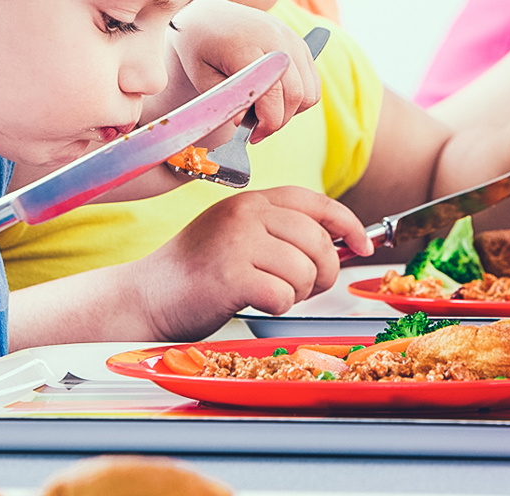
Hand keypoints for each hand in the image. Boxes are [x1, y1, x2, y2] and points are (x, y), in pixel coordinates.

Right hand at [131, 187, 371, 339]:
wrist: (146, 297)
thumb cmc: (196, 273)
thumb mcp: (238, 236)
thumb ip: (281, 233)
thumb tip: (340, 245)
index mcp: (251, 201)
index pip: (315, 202)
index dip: (348, 224)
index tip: (363, 244)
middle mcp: (245, 213)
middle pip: (318, 241)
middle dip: (323, 273)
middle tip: (305, 288)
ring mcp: (237, 242)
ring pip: (305, 270)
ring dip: (298, 293)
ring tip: (272, 294)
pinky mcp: (230, 275)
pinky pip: (283, 295)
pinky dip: (277, 307)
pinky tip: (255, 303)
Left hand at [160, 0, 321, 141]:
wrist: (208, 16)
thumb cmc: (200, 47)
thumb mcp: (202, 77)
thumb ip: (227, 102)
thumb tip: (246, 123)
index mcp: (247, 45)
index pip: (272, 95)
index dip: (266, 123)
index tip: (251, 136)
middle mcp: (275, 38)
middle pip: (295, 95)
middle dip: (278, 121)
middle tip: (257, 130)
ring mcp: (291, 38)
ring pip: (309, 91)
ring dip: (291, 111)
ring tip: (265, 113)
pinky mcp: (299, 42)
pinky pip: (313, 82)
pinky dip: (299, 98)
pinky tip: (276, 99)